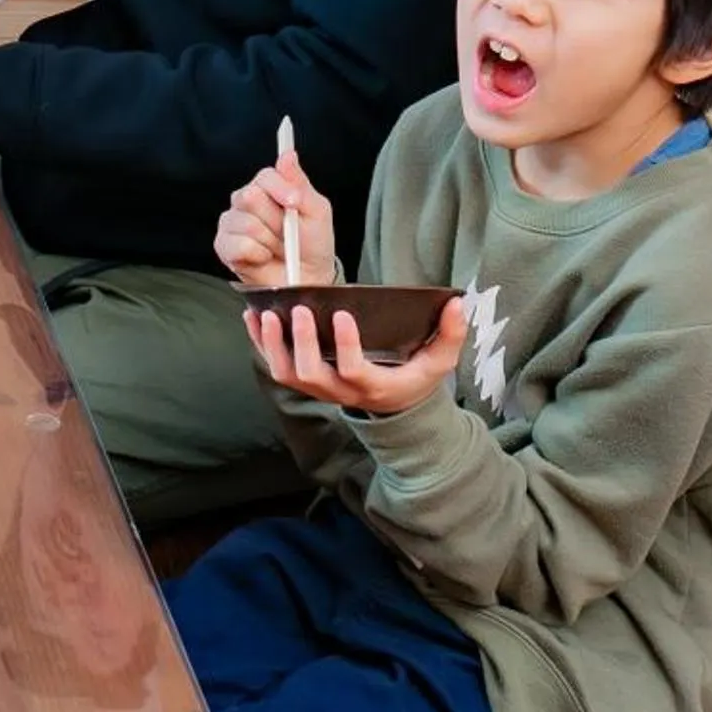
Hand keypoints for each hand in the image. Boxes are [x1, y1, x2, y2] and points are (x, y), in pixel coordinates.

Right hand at [213, 151, 336, 287]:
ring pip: (246, 224)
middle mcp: (246, 202)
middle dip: (275, 220)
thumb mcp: (317, 211)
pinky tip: (263, 257)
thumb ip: (300, 183)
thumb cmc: (312, 245)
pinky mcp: (223, 246)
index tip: (294, 203)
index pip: (265, 176)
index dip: (280, 188)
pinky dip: (257, 254)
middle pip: (250, 197)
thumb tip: (288, 156)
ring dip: (269, 241)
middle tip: (287, 232)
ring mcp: (232, 223)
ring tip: (276, 248)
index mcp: (268, 189)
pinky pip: (237, 245)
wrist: (307, 278)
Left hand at [248, 293, 464, 417]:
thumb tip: (458, 304)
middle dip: (302, 342)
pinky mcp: (305, 380)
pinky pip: (277, 366)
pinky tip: (253, 316)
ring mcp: (320, 388)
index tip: (342, 314)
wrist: (393, 407)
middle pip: (311, 374)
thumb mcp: (439, 362)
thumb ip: (450, 335)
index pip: (353, 371)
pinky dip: (262, 343)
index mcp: (374, 387)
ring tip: (266, 313)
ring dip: (272, 344)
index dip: (345, 346)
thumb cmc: (415, 378)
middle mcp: (341, 392)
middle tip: (299, 310)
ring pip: (287, 373)